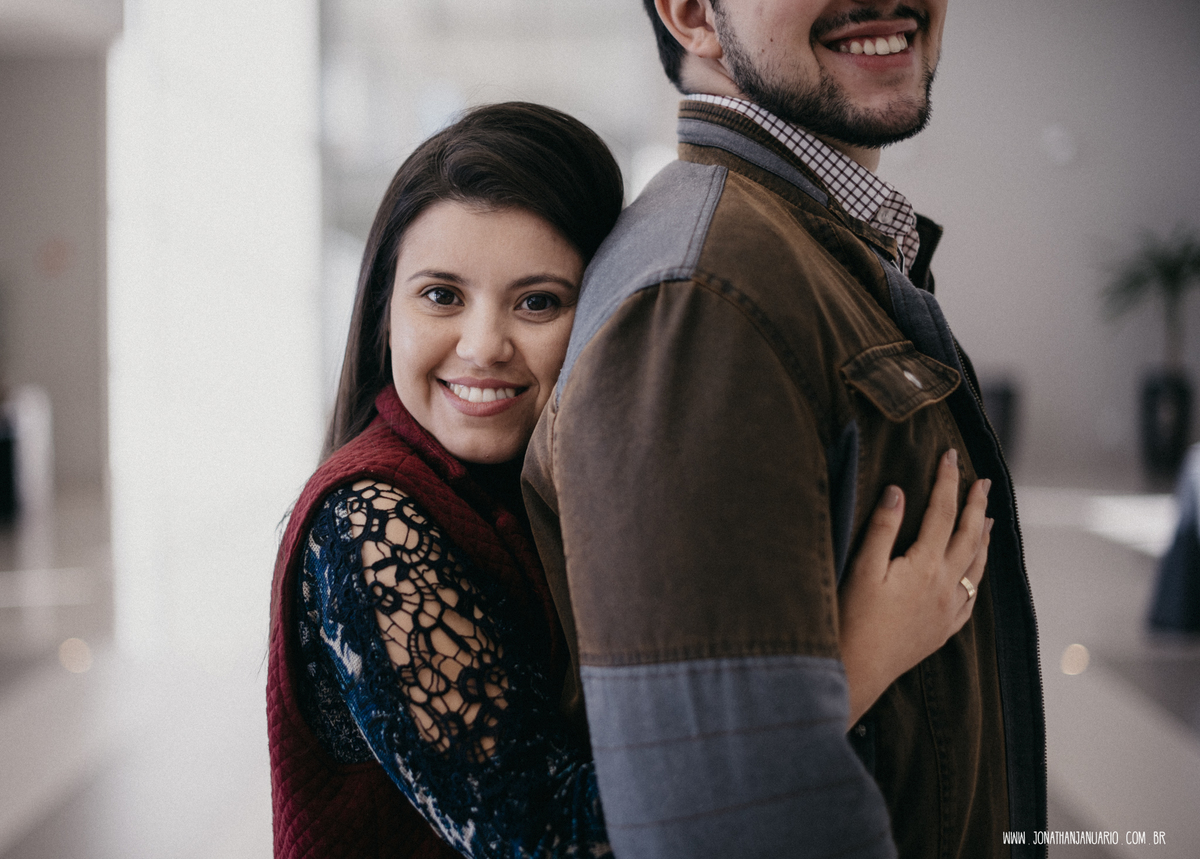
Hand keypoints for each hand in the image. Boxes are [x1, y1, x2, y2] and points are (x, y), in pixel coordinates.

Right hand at [838, 449, 991, 728]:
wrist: (858, 671)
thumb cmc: (852, 619)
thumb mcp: (861, 569)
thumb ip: (882, 528)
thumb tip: (898, 491)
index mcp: (925, 566)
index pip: (941, 512)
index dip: (947, 481)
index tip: (952, 455)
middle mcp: (945, 586)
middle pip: (968, 535)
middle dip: (976, 504)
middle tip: (984, 480)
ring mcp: (948, 610)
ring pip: (976, 566)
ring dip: (984, 538)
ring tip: (990, 518)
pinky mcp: (943, 630)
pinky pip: (972, 598)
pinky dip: (978, 576)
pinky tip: (976, 573)